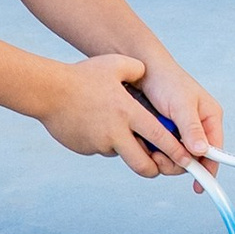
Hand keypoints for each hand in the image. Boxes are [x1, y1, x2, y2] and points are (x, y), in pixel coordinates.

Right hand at [40, 51, 189, 173]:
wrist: (47, 92)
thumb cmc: (82, 76)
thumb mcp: (113, 64)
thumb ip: (135, 68)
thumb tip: (145, 70)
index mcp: (129, 113)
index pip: (160, 138)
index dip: (176, 152)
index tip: (187, 161)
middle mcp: (117, 132)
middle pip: (144, 164)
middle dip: (155, 168)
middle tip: (159, 164)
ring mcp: (100, 143)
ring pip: (123, 155)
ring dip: (127, 149)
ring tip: (116, 127)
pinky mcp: (86, 149)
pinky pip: (103, 149)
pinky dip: (105, 142)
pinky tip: (95, 124)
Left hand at [138, 56, 222, 163]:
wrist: (140, 68)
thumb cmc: (165, 79)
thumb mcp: (181, 104)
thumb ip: (192, 128)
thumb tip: (201, 151)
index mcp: (209, 119)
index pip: (215, 151)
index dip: (209, 169)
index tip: (200, 184)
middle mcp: (196, 128)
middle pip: (193, 160)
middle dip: (177, 161)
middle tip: (160, 157)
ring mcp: (178, 133)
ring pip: (174, 159)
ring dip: (161, 156)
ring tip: (149, 144)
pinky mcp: (161, 135)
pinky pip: (159, 152)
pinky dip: (151, 150)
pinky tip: (143, 141)